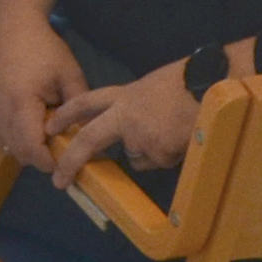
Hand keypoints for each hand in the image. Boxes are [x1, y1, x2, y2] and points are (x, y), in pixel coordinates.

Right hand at [0, 0, 85, 176]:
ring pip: (4, 145)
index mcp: (21, 103)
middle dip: (38, 157)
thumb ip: (79, 106)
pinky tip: (24, 124)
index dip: (48, 162)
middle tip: (57, 147)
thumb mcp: (69, 73)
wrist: (8, 23)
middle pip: (18, 152)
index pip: (31, 150)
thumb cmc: (43, 47)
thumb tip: (90, 133)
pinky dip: (9, 137)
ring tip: (41, 134)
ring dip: (23, 147)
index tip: (65, 159)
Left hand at [50, 60, 207, 176]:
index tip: (48, 127)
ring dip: (152, 152)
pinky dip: (171, 155)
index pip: (86, 102)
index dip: (66, 115)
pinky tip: (185, 137)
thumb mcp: (155, 86)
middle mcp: (125, 116)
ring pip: (138, 157)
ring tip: (175, 131)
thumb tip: (138, 124)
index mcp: (126, 95)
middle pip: (89, 140)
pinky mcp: (157, 152)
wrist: (212, 86)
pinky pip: (161, 162)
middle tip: (59, 180)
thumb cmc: (190, 81)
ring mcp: (139, 136)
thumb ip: (138, 105)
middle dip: (71, 161)